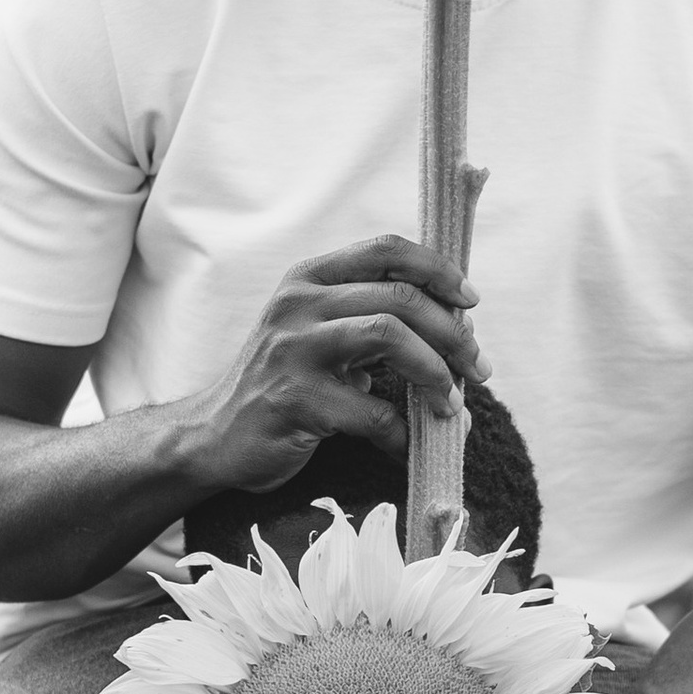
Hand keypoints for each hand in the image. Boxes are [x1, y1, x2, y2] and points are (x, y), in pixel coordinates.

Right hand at [188, 237, 484, 495]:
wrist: (214, 436)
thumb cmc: (284, 385)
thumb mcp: (321, 336)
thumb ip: (373, 320)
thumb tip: (459, 327)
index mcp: (309, 278)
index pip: (386, 250)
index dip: (439, 270)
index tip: (471, 302)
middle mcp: (298, 303)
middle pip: (399, 297)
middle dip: (453, 334)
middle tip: (478, 369)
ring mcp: (293, 349)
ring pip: (390, 336)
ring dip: (435, 373)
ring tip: (451, 404)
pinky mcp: (294, 399)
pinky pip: (372, 411)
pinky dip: (401, 431)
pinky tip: (406, 443)